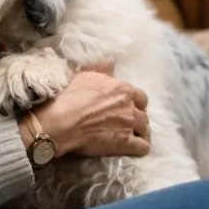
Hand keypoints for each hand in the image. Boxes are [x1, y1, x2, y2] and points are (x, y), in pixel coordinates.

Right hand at [19, 67, 150, 158]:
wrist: (64, 120)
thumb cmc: (72, 96)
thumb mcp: (85, 76)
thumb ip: (102, 69)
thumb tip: (111, 60)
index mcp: (123, 89)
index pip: (140, 96)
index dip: (134, 102)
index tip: (125, 106)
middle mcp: (130, 106)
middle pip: (143, 113)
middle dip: (136, 117)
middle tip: (125, 121)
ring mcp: (130, 125)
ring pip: (145, 129)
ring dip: (139, 132)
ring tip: (130, 135)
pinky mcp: (126, 143)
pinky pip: (144, 147)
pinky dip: (140, 147)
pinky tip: (133, 147)